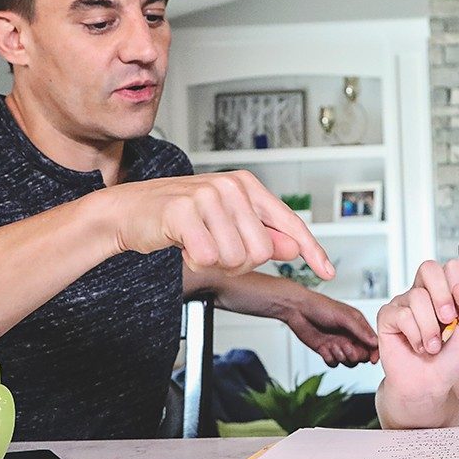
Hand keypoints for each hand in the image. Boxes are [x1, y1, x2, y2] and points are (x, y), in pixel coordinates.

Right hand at [112, 171, 333, 279]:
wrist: (130, 210)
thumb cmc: (179, 217)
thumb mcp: (227, 223)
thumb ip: (261, 234)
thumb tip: (294, 248)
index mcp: (246, 186)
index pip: (289, 222)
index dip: (311, 250)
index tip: (327, 272)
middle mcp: (231, 186)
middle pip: (260, 251)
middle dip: (239, 262)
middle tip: (216, 249)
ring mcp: (207, 196)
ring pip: (235, 258)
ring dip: (215, 263)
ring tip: (198, 244)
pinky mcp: (183, 212)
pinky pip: (207, 259)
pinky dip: (196, 262)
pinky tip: (184, 246)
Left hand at [284, 292, 378, 367]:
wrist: (298, 310)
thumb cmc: (320, 307)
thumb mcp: (344, 316)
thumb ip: (360, 330)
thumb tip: (375, 342)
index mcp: (357, 326)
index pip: (372, 343)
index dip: (374, 353)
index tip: (372, 360)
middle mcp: (349, 336)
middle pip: (362, 356)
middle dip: (354, 355)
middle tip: (345, 346)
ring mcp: (338, 344)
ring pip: (348, 362)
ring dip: (341, 357)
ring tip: (332, 346)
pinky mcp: (326, 350)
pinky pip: (334, 363)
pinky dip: (330, 358)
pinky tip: (324, 348)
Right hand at [377, 259, 458, 398]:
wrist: (429, 385)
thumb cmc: (448, 359)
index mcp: (444, 292)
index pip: (450, 267)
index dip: (456, 282)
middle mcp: (422, 293)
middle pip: (428, 268)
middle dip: (442, 295)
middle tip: (448, 320)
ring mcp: (403, 303)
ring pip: (417, 298)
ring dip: (430, 329)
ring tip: (433, 346)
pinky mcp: (387, 316)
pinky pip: (402, 316)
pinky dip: (415, 336)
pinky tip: (418, 347)